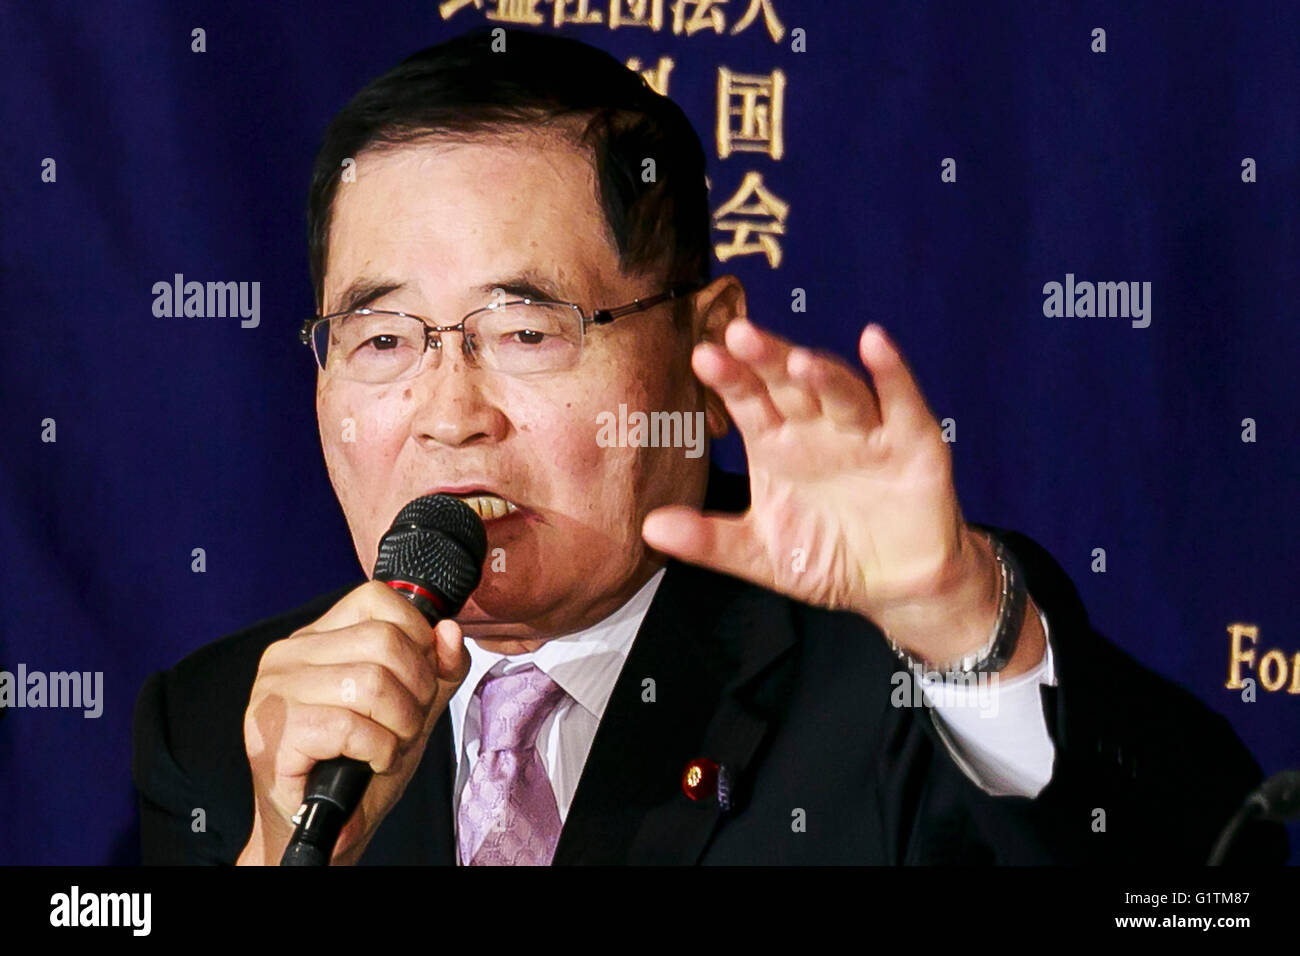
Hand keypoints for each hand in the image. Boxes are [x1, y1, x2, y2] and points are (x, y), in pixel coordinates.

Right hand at [237, 581, 469, 865]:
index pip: (377, 598)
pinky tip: (371, 762)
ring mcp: (276, 691)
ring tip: (389, 744)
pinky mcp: (276, 732)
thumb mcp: (414, 705)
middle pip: (384, 641)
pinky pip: (352, 726)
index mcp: (316, 637)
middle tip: (405, 724)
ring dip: (400, 724)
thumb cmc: (362, 761)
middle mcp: (288, 654)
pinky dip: (379, 749)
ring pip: (373, 682)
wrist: (325, 826)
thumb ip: (439, 666)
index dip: (417, 637)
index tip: (417, 679)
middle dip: (415, 690)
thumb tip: (450, 630)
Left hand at [642, 317, 1000, 666]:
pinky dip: (891, 372)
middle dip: (766, 360)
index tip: (703, 356)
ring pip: (840, 391)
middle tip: (739, 334)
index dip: (729, 379)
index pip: (748, 402)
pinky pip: (901, 401)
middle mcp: (816, 427)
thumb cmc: (824, 558)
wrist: (895, 586)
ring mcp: (864, 430)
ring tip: (797, 361)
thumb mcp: (761, 555)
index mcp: (776, 444)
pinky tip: (875, 343)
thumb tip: (649, 529)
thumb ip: (710, 541)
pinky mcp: (912, 441)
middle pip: (789, 384)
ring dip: (822, 374)